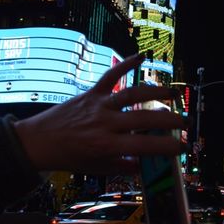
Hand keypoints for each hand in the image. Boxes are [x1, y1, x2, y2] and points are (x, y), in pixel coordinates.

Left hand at [13, 54, 184, 173]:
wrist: (37, 141)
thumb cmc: (68, 156)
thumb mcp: (95, 168)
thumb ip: (122, 166)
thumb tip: (145, 166)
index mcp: (105, 146)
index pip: (144, 147)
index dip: (167, 147)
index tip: (184, 147)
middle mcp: (104, 123)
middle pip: (144, 118)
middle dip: (169, 120)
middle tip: (185, 122)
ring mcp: (99, 105)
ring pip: (132, 94)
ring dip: (155, 91)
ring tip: (174, 93)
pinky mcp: (91, 92)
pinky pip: (111, 76)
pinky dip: (125, 63)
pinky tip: (142, 56)